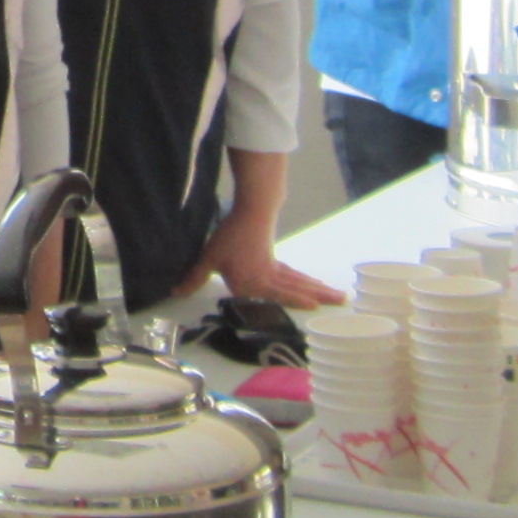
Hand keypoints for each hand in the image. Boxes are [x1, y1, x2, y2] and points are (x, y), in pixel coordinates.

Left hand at [205, 205, 342, 310]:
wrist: (250, 210)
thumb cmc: (229, 237)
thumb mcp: (208, 259)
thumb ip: (194, 277)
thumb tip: (175, 291)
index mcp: (252, 283)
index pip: (273, 297)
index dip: (294, 301)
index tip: (316, 307)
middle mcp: (268, 279)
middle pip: (295, 289)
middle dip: (318, 296)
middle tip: (342, 300)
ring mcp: (274, 269)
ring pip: (299, 282)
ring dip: (317, 289)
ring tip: (338, 295)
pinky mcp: (275, 259)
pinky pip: (294, 275)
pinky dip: (304, 282)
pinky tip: (311, 285)